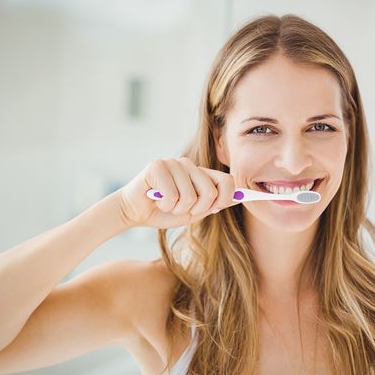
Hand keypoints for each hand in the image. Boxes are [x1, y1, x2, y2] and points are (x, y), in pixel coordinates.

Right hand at [119, 157, 236, 228]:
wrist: (134, 212)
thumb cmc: (164, 212)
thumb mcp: (194, 212)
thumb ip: (214, 203)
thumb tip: (240, 197)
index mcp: (200, 173)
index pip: (226, 180)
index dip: (225, 199)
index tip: (214, 209)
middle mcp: (188, 164)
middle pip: (210, 191)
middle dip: (197, 209)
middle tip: (181, 209)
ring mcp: (172, 163)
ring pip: (189, 196)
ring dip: (177, 209)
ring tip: (166, 204)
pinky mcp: (157, 166)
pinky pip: (171, 195)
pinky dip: (164, 206)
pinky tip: (156, 200)